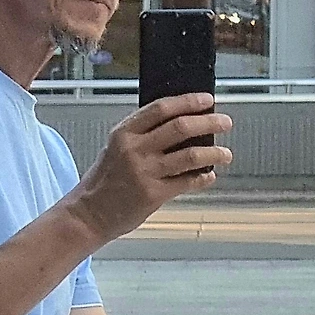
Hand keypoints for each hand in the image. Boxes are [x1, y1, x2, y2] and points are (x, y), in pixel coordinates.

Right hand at [68, 93, 232, 243]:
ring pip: (190, 155)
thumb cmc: (105, 181)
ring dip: (213, 153)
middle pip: (181, 127)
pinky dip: (203, 178)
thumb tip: (182, 123)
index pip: (162, 108)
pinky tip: (209, 176)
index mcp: (125, 132)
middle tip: (225, 123)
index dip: (188, 102)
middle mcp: (134, 149)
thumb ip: (143, 135)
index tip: (208, 100)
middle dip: (209, 123)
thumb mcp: (117, 148)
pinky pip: (187, 182)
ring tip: (226, 154)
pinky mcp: (153, 194)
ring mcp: (145, 172)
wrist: (89, 214)